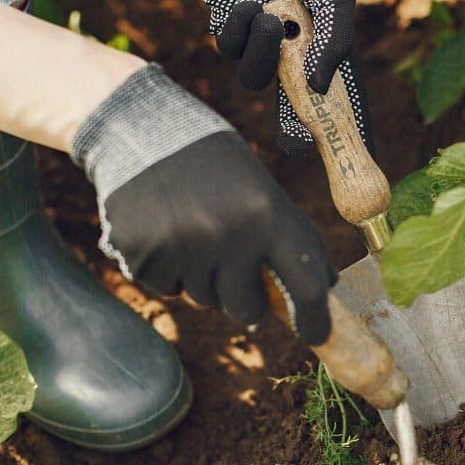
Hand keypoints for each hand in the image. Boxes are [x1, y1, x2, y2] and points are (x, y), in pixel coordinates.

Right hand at [72, 64, 336, 343]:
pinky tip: (161, 229)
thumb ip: (291, 237)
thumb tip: (325, 287)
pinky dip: (166, 269)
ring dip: (201, 277)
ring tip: (189, 228)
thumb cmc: (213, 164)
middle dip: (244, 298)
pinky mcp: (142, 256)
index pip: (305, 286)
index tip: (315, 335)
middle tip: (230, 262)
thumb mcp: (262, 189)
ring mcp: (182, 249)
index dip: (314, 319)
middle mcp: (227, 236)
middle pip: (248, 310)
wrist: (139, 130)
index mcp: (267, 214)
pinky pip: (166, 290)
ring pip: (204, 300)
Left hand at [201, 0, 373, 157]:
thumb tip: (318, 86)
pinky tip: (249, 3)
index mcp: (326, 47)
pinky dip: (238, 30)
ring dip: (260, 55)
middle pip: (292, 108)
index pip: (338, 99)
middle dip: (292, 131)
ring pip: (253, 78)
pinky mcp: (228, 25)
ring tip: (270, 17)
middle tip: (295, 146)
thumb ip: (335, 37)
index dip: (344, 132)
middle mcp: (293, 51)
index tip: (347, 159)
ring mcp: (258, 41)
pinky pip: (227, 47)